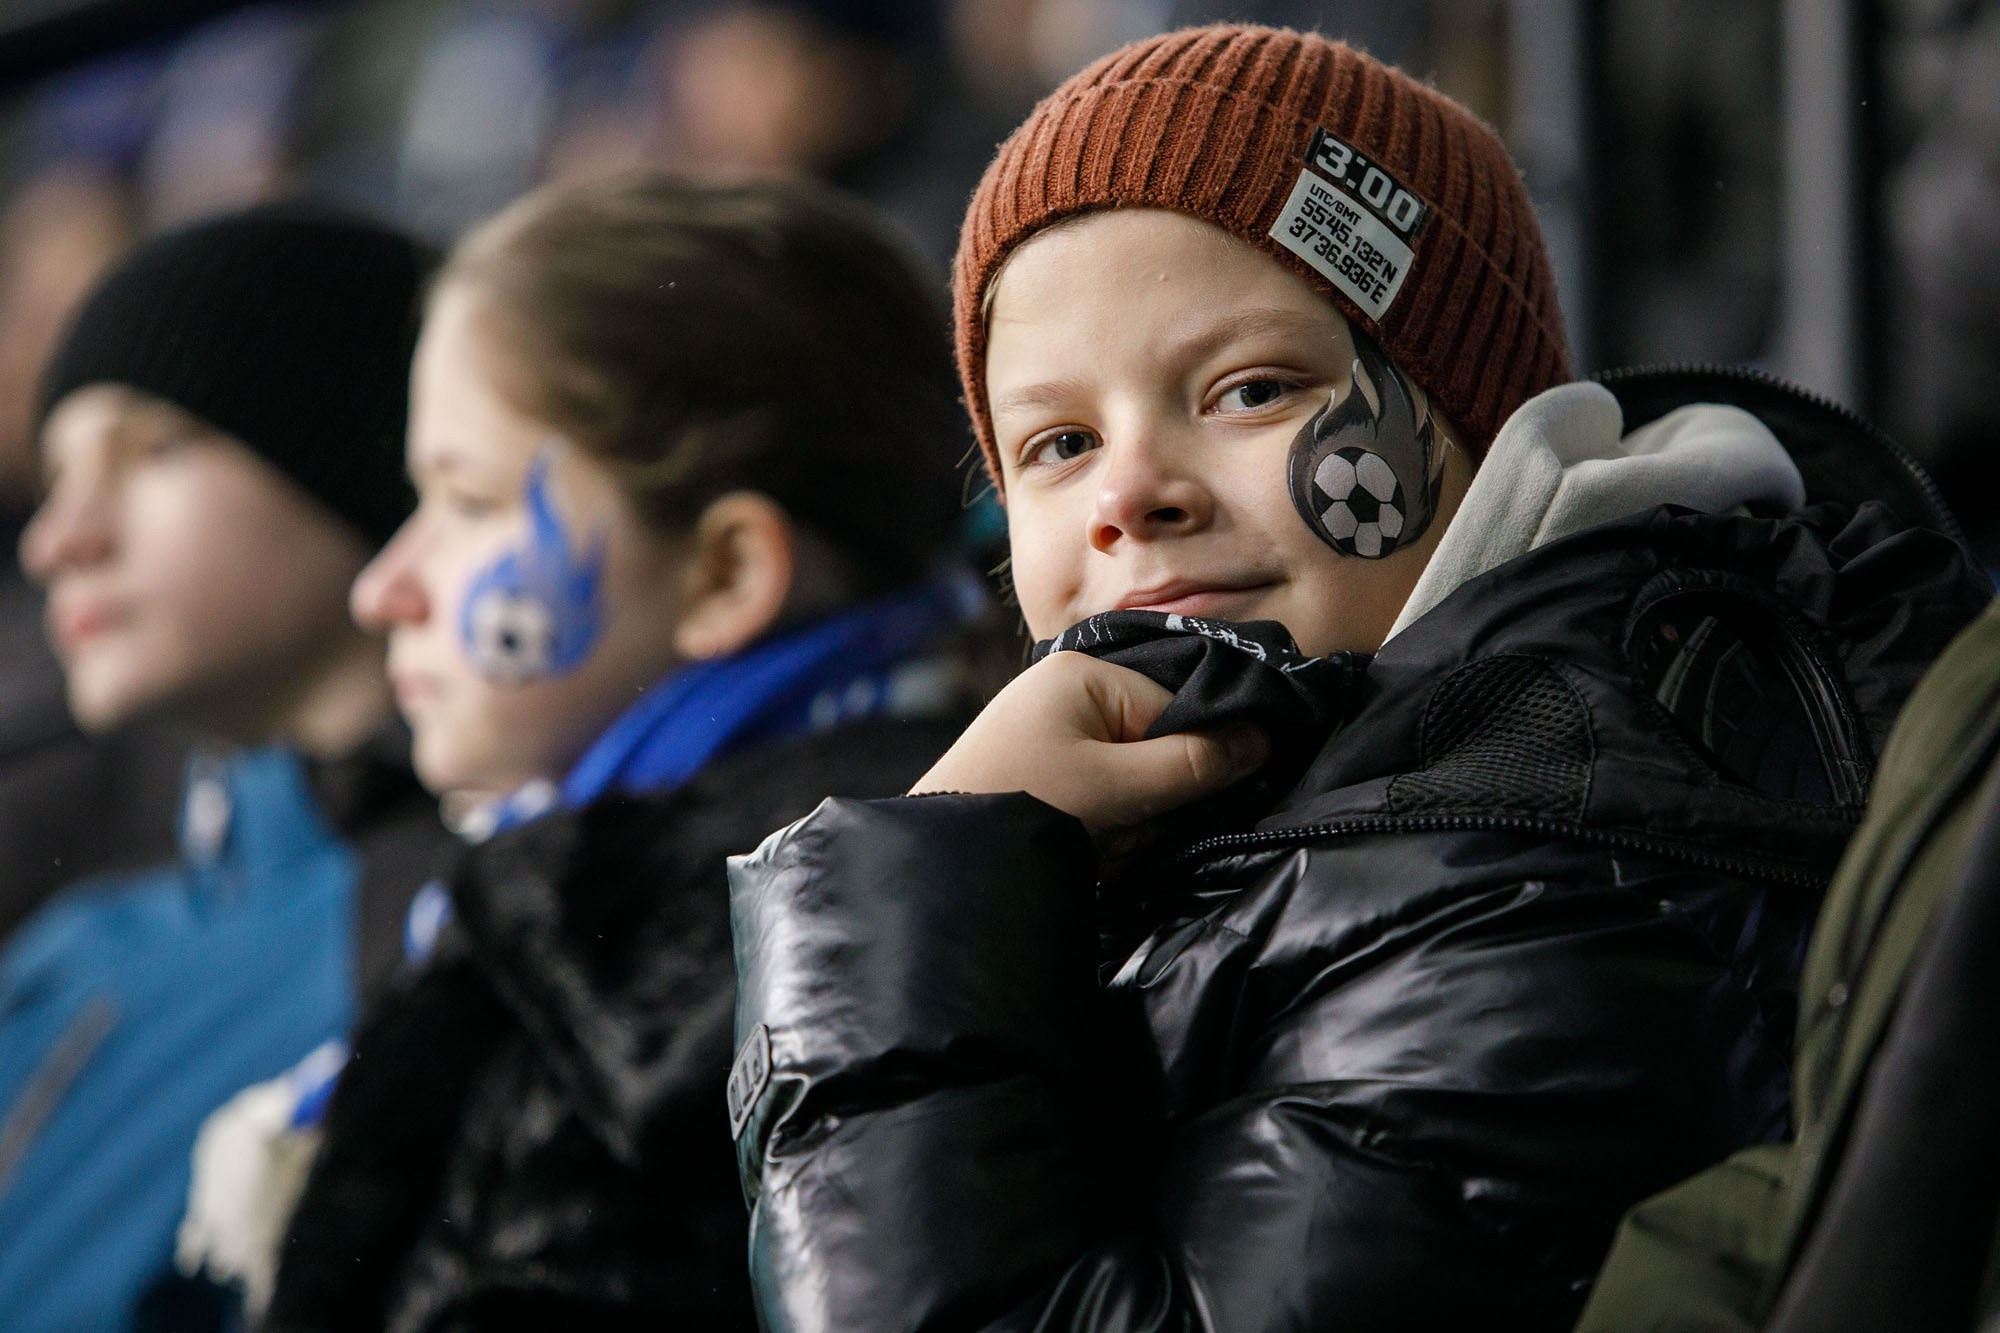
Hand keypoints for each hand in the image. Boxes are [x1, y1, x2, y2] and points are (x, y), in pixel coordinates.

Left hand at [910, 651, 1268, 839]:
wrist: (940, 862)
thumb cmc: (1026, 807)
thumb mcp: (1119, 788)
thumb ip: (1195, 763)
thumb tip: (1264, 738)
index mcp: (1085, 675)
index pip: (1178, 708)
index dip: (1191, 763)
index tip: (1174, 811)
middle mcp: (1067, 690)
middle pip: (1156, 744)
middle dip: (1149, 800)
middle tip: (1116, 834)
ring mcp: (1049, 729)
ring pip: (1131, 778)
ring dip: (1124, 822)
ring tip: (1090, 845)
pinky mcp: (1039, 768)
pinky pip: (1100, 794)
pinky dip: (1099, 827)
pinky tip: (1079, 848)